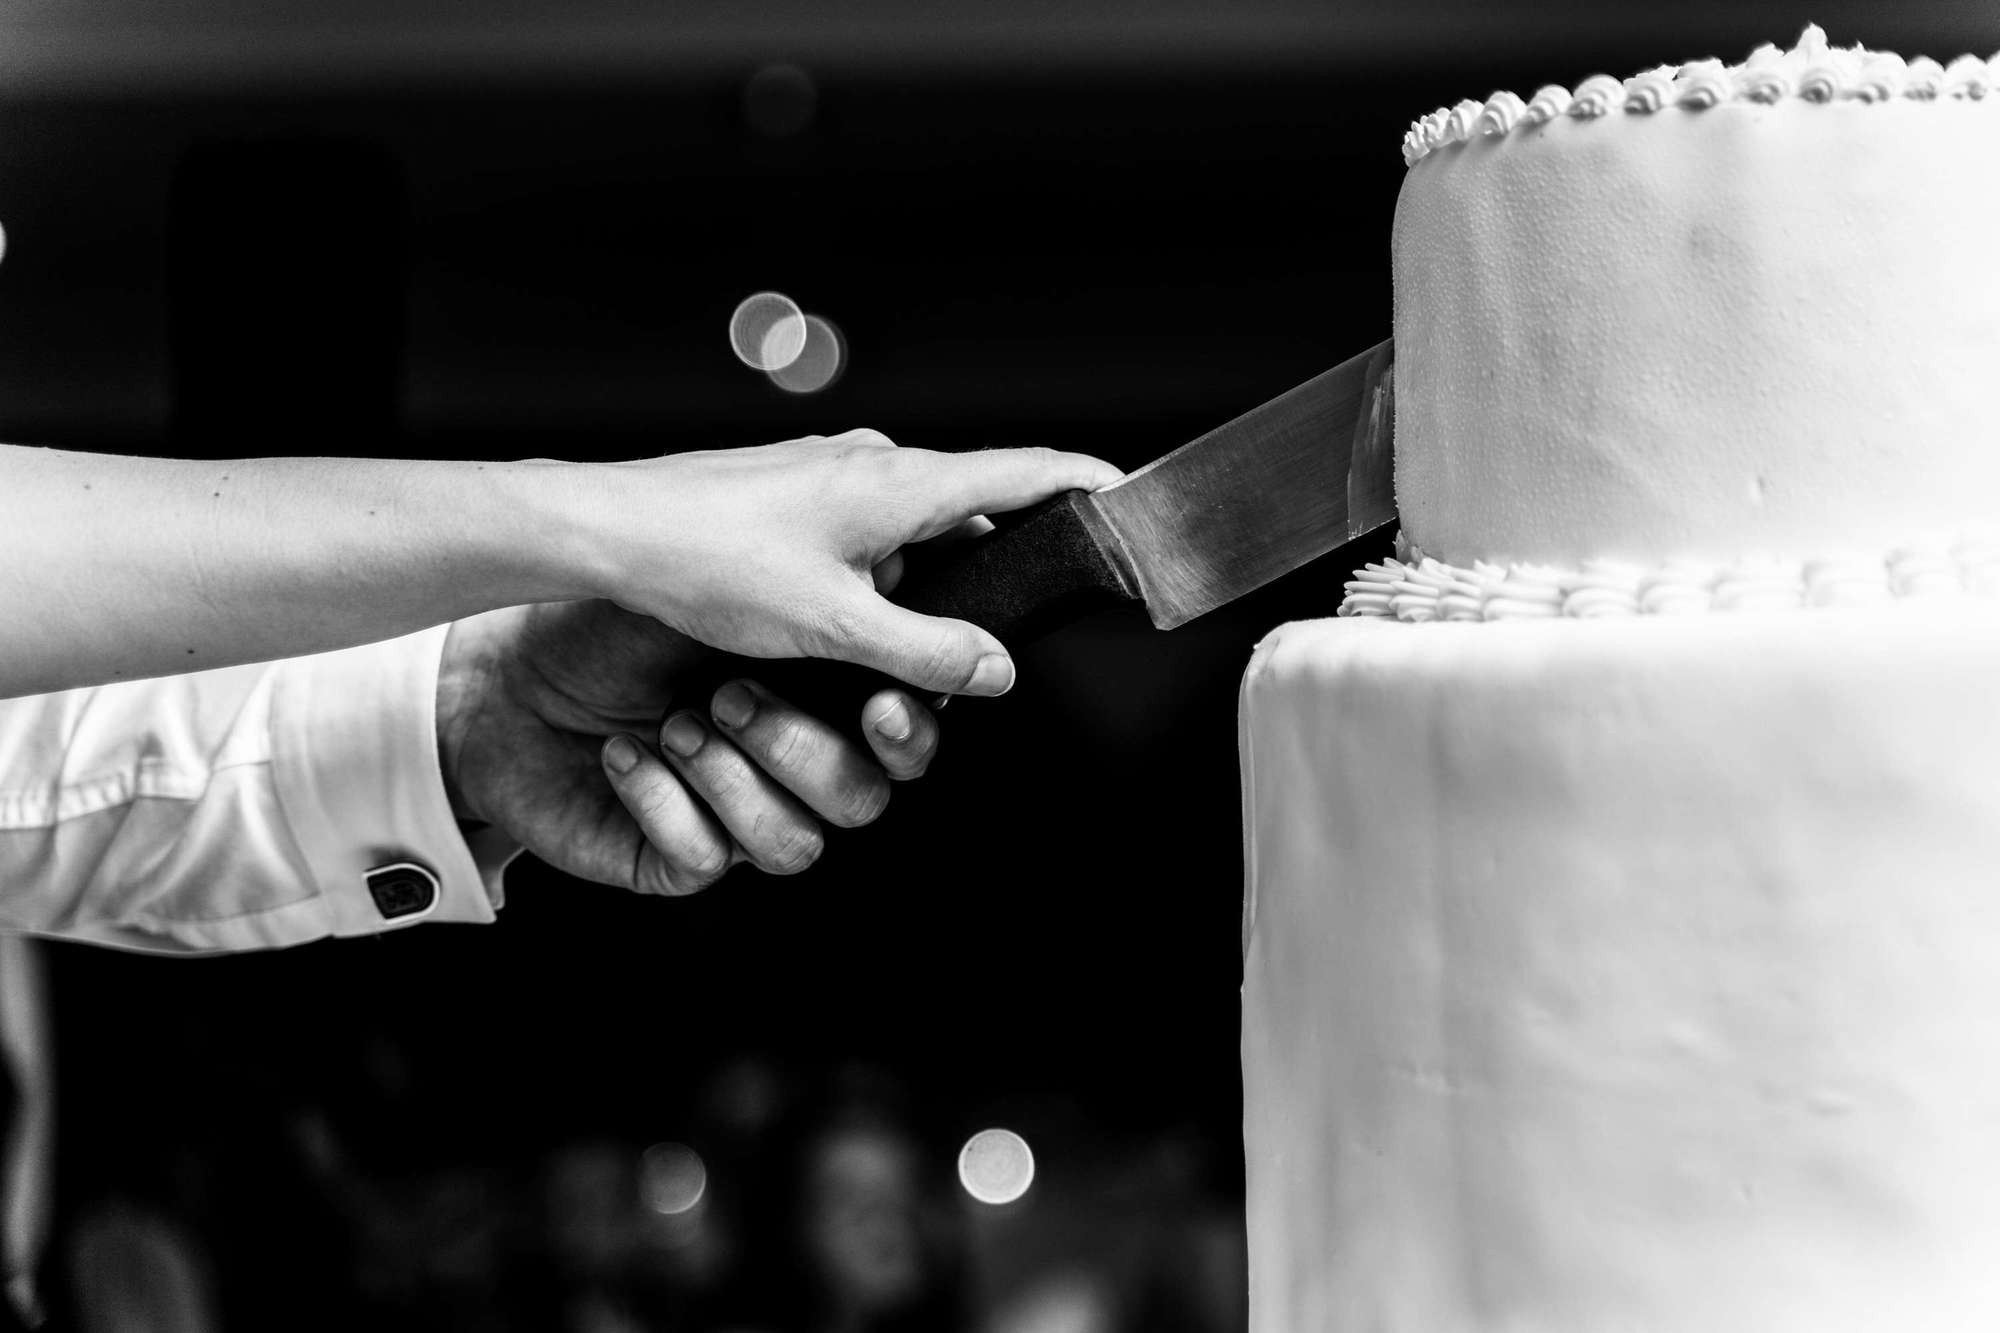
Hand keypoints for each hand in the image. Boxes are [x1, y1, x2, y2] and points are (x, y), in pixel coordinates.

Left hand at [436, 599, 940, 893]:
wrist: (495, 667)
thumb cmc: (618, 614)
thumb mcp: (753, 591)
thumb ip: (878, 617)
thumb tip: (973, 636)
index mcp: (821, 685)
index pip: (910, 728)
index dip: (907, 729)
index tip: (879, 706)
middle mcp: (786, 752)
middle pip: (868, 794)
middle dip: (806, 749)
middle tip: (738, 696)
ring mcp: (735, 810)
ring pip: (797, 841)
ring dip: (735, 776)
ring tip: (679, 717)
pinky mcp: (676, 854)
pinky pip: (707, 857)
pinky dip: (664, 800)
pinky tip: (631, 752)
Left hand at [566, 431, 1119, 695]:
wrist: (608, 528)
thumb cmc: (707, 560)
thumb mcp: (830, 625)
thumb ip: (925, 648)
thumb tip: (995, 670)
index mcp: (902, 484)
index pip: (1027, 472)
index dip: (1087, 484)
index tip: (1132, 492)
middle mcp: (875, 466)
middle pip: (978, 506)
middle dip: (1001, 561)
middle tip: (1007, 620)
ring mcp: (834, 475)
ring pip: (919, 525)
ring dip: (931, 576)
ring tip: (906, 637)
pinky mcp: (797, 494)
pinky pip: (872, 530)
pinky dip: (884, 570)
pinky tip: (847, 618)